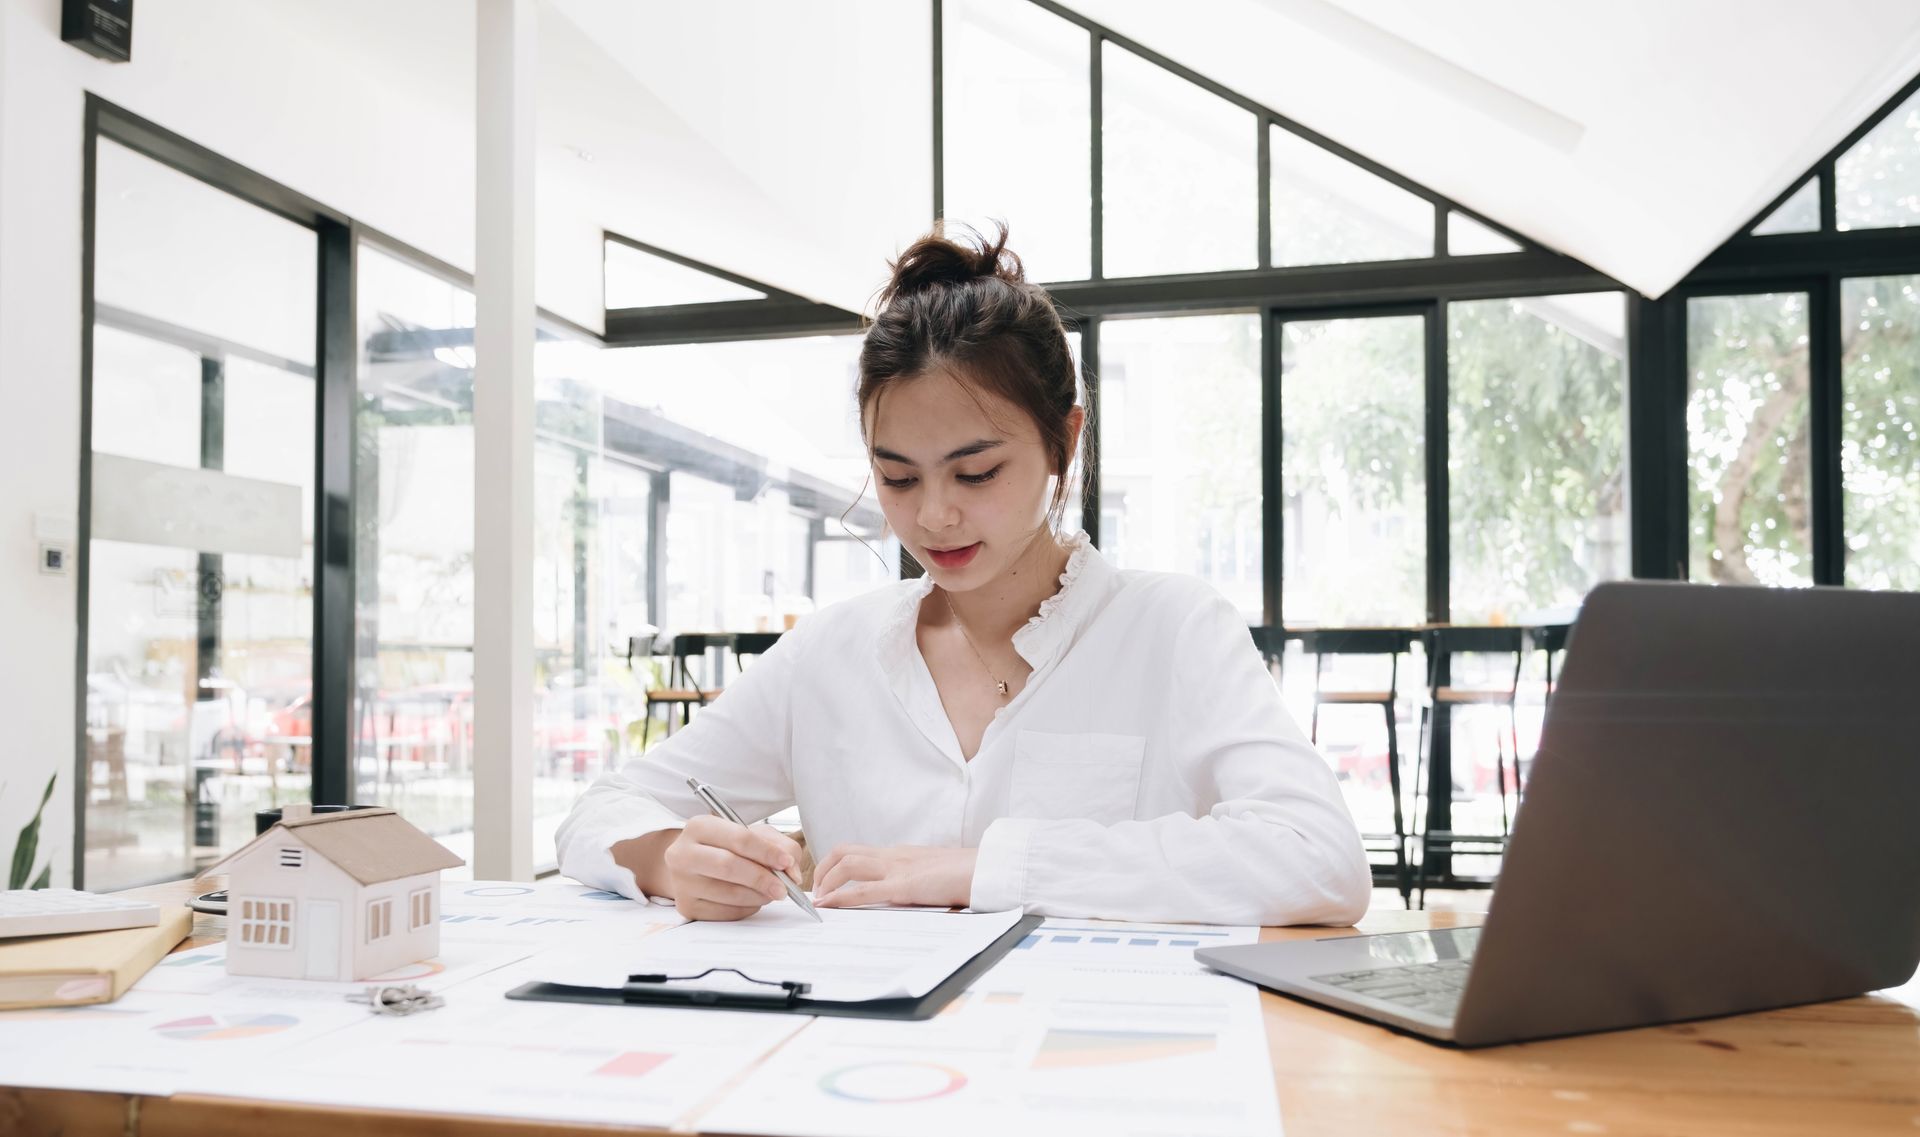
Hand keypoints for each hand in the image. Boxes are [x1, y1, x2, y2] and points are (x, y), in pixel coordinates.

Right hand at [662, 815, 804, 920]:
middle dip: (762, 878)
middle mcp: (682, 853)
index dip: (766, 851)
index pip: (738, 838)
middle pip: (728, 866)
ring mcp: (681, 882)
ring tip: (769, 892)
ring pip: (728, 893)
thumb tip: (791, 873)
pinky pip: (725, 913)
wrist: (693, 865)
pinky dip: (746, 908)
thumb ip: (779, 846)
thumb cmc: (727, 847)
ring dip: (758, 896)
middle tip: (783, 889)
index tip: (786, 862)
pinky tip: (751, 900)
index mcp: (700, 826)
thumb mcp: (754, 834)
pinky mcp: (686, 907)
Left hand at [814, 844, 977, 909]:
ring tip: (819, 899)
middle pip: (844, 851)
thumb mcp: (933, 872)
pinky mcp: (905, 886)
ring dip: (826, 882)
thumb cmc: (966, 873)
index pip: (857, 850)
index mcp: (901, 854)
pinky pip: (864, 890)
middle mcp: (894, 856)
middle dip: (822, 869)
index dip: (834, 863)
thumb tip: (907, 890)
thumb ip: (915, 877)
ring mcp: (898, 869)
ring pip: (847, 864)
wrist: (986, 869)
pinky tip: (829, 906)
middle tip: (815, 890)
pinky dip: (841, 898)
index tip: (824, 880)